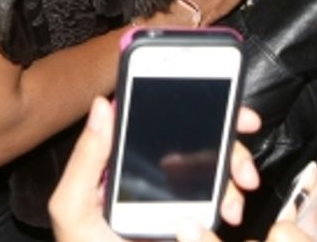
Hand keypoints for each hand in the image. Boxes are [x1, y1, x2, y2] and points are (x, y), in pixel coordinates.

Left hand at [48, 96, 263, 241]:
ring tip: (233, 204)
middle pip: (200, 137)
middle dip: (231, 143)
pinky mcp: (189, 218)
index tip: (225, 100)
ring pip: (216, 167)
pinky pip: (219, 199)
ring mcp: (175, 194)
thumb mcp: (73, 206)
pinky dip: (232, 200)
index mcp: (125, 155)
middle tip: (243, 166)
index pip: (161, 115)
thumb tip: (103, 104)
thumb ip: (86, 158)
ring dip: (235, 175)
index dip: (192, 101)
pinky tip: (229, 213)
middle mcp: (154, 168)